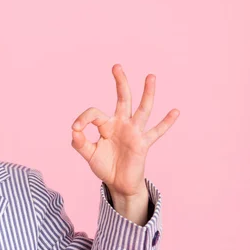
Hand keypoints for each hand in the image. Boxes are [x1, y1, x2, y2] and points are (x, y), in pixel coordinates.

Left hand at [70, 64, 179, 197]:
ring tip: (150, 76)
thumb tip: (74, 131)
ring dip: (147, 93)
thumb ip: (80, 143)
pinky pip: (156, 132)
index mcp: (107, 125)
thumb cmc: (105, 166)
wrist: (118, 183)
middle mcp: (122, 124)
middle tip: (116, 66)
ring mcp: (134, 132)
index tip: (76, 129)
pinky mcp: (143, 143)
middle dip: (120, 82)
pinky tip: (175, 111)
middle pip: (123, 99)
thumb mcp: (89, 155)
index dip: (83, 119)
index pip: (94, 113)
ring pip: (142, 109)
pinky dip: (166, 122)